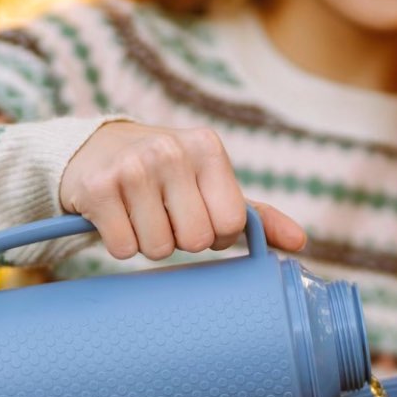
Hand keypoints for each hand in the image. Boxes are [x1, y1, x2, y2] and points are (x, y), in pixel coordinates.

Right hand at [59, 121, 306, 259]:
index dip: (215, 233)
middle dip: (180, 240)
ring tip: (140, 214)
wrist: (96, 152)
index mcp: (207, 147)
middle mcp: (170, 151)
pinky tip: (116, 217)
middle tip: (165, 217)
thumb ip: (255, 215)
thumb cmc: (167, 176)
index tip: (197, 215)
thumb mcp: (211, 185)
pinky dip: (121, 243)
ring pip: (157, 249)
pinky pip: (123, 248)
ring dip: (149, 243)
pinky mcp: (97, 188)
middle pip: (194, 241)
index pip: (230, 224)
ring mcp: (131, 167)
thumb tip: (300, 244)